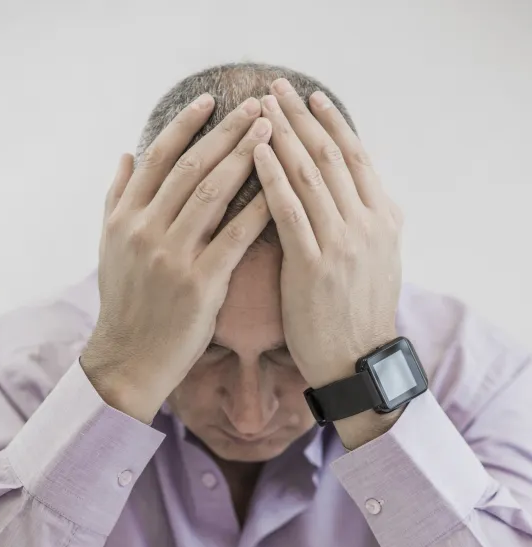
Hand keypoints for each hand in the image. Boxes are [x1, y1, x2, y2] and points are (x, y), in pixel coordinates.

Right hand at [81, 95, 272, 422]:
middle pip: (191, 167)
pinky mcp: (199, 283)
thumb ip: (116, 198)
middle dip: (226, 132)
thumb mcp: (109, 248)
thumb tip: (125, 154)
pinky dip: (258, 208)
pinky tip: (281, 189)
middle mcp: (145, 229)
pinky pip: (234, 236)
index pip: (158, 158)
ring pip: (213, 192)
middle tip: (258, 106)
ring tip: (272, 132)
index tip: (212, 100)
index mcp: (125, 217)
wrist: (129, 360)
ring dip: (246, 157)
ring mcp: (172, 255)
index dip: (186, 125)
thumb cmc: (126, 305)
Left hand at [252, 79, 403, 397]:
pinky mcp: (313, 266)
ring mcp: (342, 243)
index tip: (309, 98)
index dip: (331, 122)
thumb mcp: (379, 261)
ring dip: (282, 135)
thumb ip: (368, 223)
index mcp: (385, 218)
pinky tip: (256, 154)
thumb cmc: (359, 315)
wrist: (358, 363)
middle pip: (330, 155)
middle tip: (274, 88)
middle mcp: (367, 223)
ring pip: (309, 175)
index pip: (355, 156)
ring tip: (257, 110)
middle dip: (300, 117)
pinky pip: (289, 211)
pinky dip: (272, 177)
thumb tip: (358, 193)